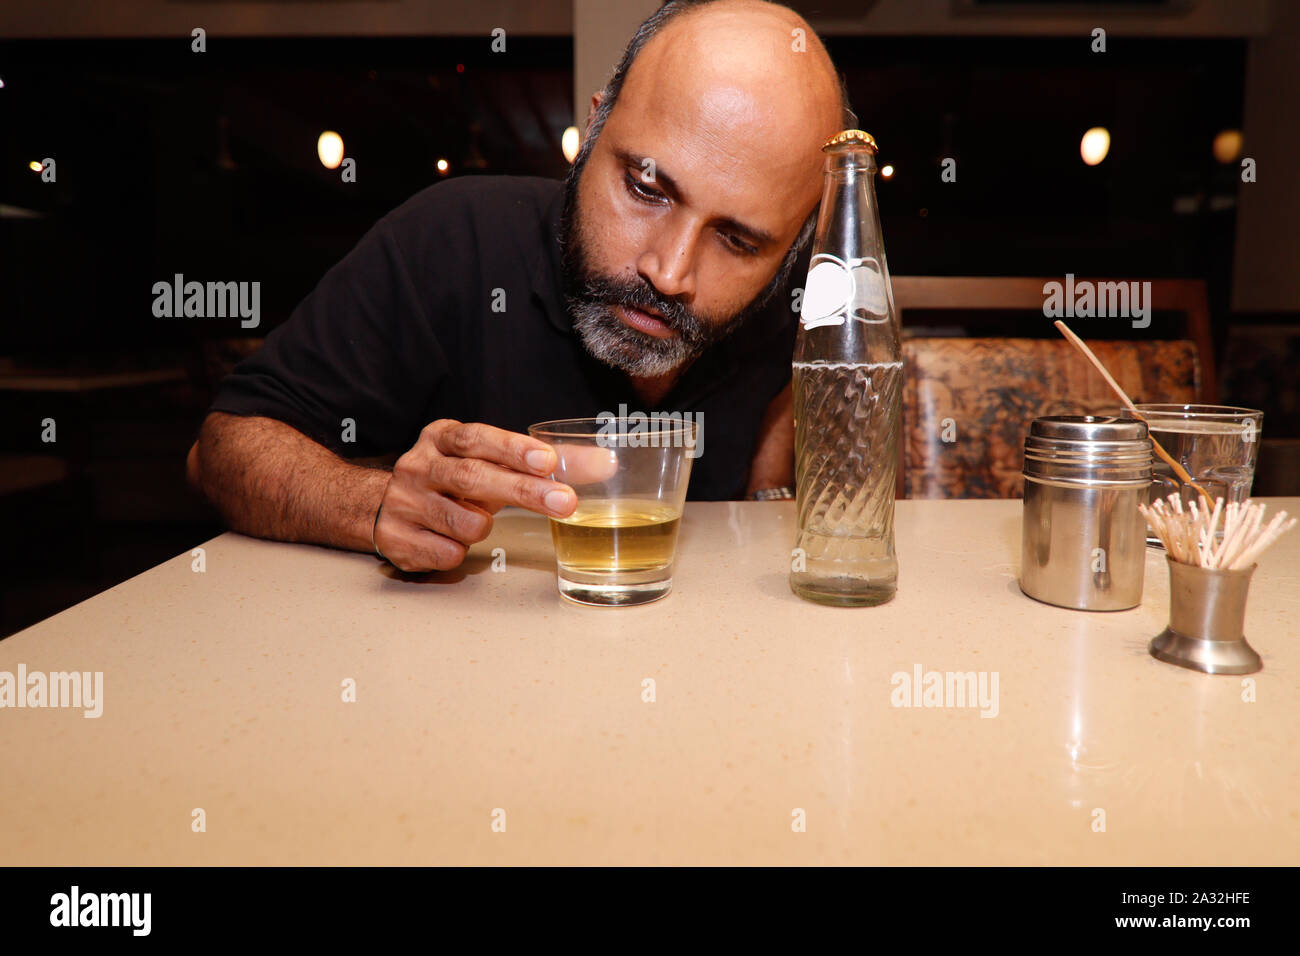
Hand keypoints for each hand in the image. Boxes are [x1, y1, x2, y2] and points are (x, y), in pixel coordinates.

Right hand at [373, 419, 613, 571]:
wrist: (381, 505)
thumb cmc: (455, 480)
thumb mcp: (491, 461)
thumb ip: (546, 463)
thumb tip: (607, 464)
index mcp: (443, 438)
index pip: (478, 438)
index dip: (513, 449)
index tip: (547, 461)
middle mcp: (419, 465)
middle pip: (473, 477)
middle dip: (522, 491)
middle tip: (564, 503)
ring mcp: (403, 502)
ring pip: (463, 523)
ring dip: (483, 527)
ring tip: (480, 520)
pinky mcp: (395, 537)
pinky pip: (446, 552)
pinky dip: (460, 551)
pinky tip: (450, 539)